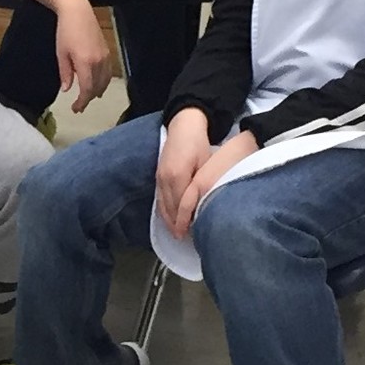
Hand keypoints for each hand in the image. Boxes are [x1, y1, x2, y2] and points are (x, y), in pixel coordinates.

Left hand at [53, 0, 113, 111]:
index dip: (82, 102)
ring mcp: (105, 57)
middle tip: (79, 106)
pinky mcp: (108, 52)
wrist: (78, 12)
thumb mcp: (61, 54)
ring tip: (88, 98)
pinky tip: (98, 85)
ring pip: (105, 81)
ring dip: (97, 92)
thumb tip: (67, 90)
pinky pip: (108, 73)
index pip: (87, 90)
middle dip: (88, 99)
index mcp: (85, 63)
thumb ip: (65, 73)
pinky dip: (104, 82)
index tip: (75, 109)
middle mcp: (98, 62)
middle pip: (97, 88)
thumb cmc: (65, 32)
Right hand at [153, 109, 213, 232]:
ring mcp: (159, 178)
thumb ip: (204, 185)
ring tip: (177, 235)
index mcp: (178, 176)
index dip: (185, 222)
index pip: (180, 206)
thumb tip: (206, 205)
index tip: (191, 234)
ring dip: (168, 221)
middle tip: (185, 240)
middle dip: (176, 225)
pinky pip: (159, 199)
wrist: (184, 124)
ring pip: (162, 205)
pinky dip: (163, 211)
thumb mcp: (207, 164)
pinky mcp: (157, 176)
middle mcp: (165, 179)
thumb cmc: (199, 143)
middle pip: (169, 209)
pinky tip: (169, 220)